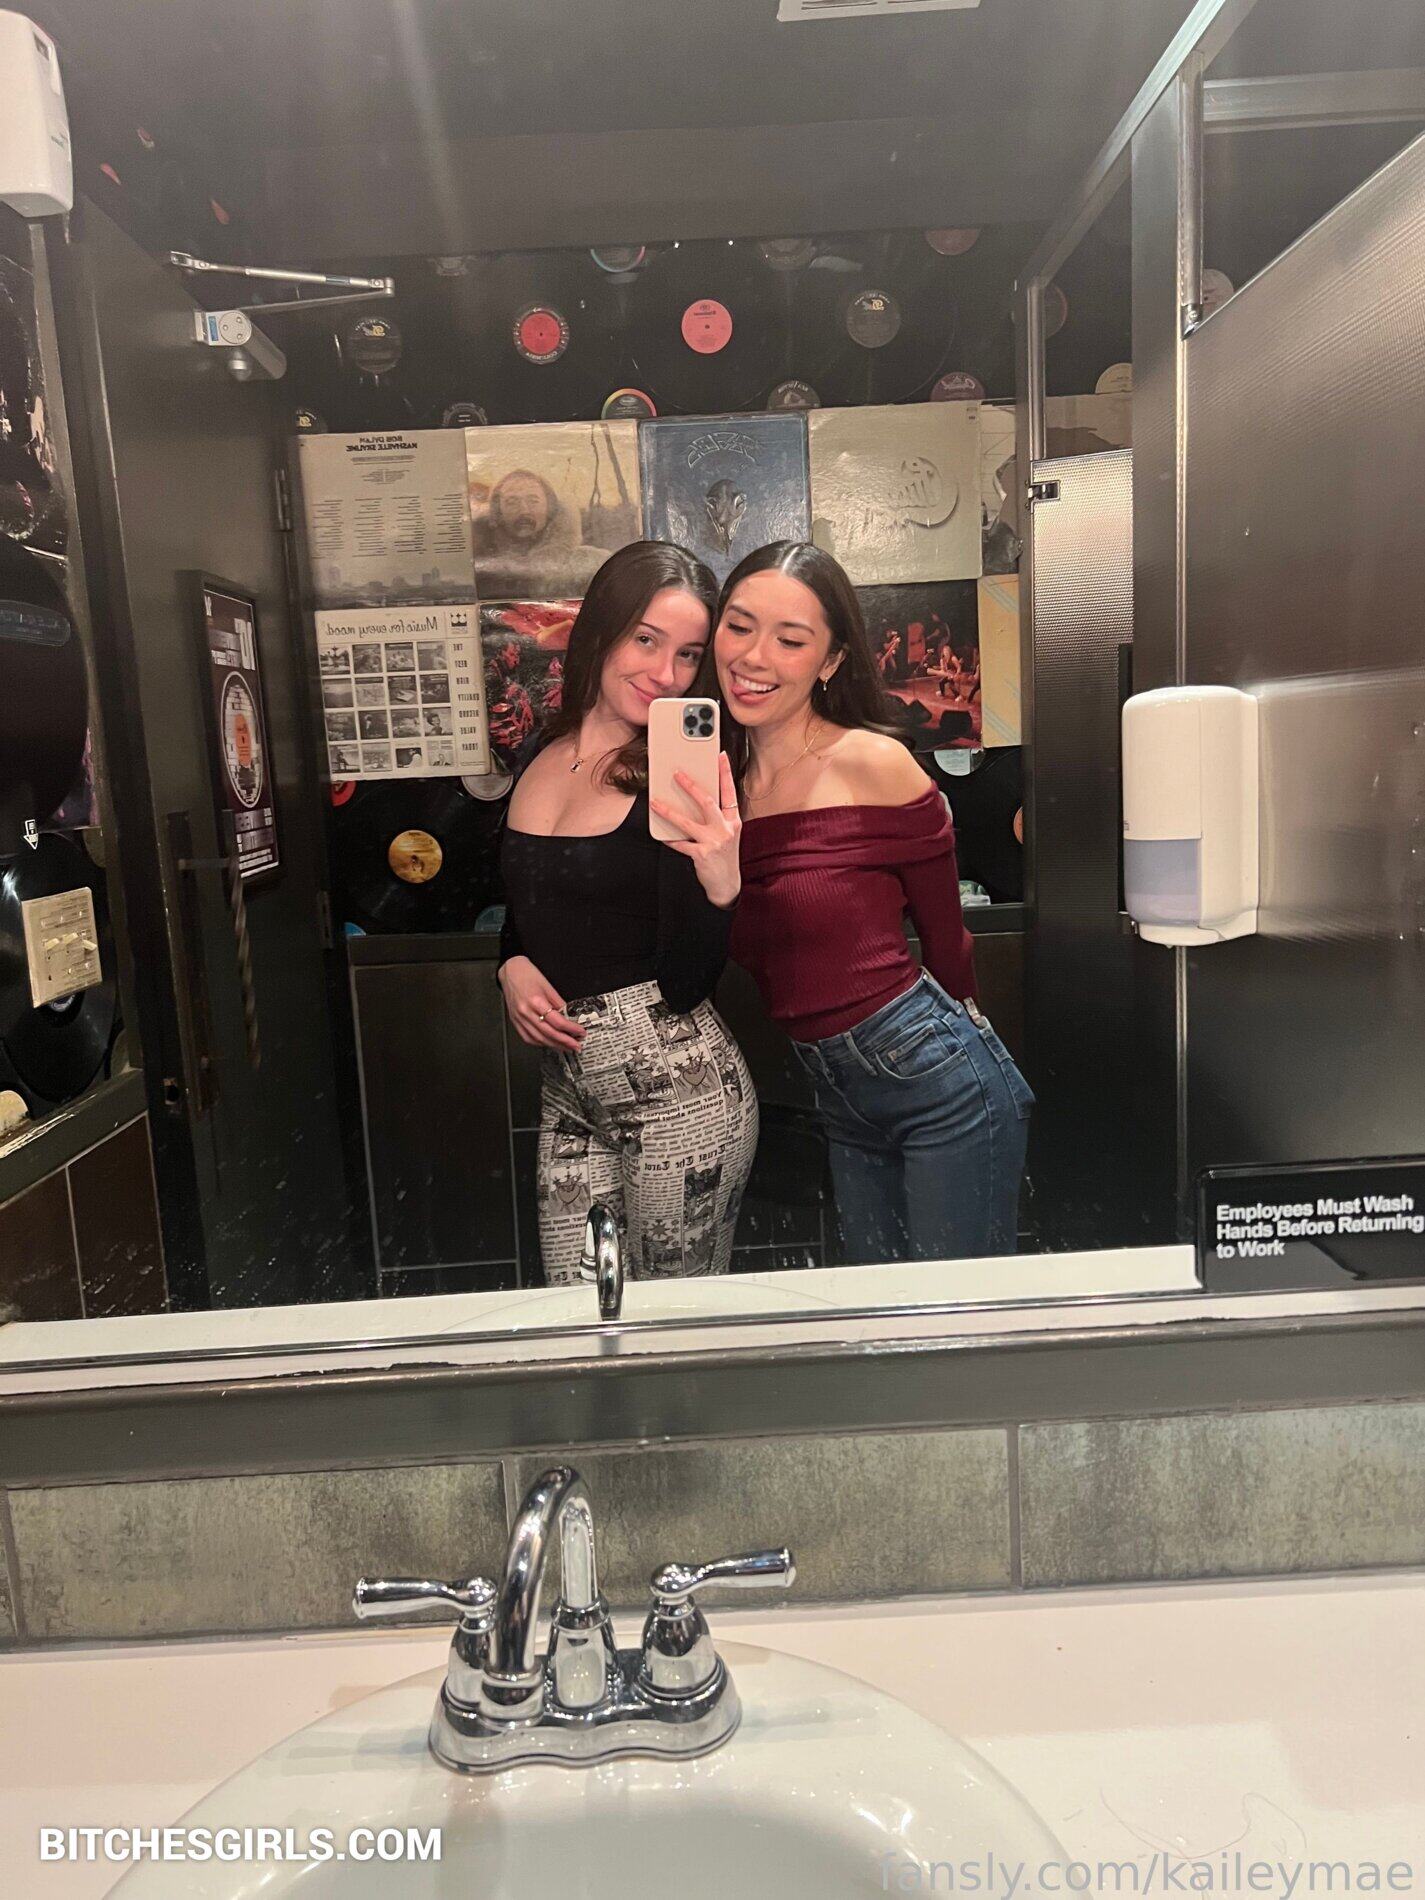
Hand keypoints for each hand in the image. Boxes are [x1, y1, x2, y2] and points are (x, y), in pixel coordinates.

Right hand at [498, 955, 584, 1050]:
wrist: (510, 971)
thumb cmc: (527, 975)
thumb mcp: (548, 986)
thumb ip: (559, 1003)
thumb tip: (569, 1016)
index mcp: (536, 1001)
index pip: (557, 1021)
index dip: (571, 1029)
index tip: (580, 1032)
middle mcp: (526, 1012)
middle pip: (549, 1033)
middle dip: (565, 1042)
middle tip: (576, 1046)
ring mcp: (519, 1019)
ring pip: (538, 1038)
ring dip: (554, 1045)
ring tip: (565, 1047)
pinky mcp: (515, 1022)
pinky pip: (528, 1038)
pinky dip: (540, 1043)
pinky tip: (549, 1043)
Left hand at [649, 752, 741, 908]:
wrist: (727, 884)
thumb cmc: (724, 856)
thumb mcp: (728, 834)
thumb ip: (718, 817)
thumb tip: (698, 797)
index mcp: (733, 821)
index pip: (730, 792)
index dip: (725, 773)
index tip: (720, 756)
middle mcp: (725, 830)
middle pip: (708, 802)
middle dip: (691, 786)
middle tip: (677, 774)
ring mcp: (713, 842)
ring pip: (688, 822)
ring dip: (669, 812)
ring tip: (656, 803)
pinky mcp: (701, 855)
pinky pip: (681, 843)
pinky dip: (670, 838)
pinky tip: (661, 834)